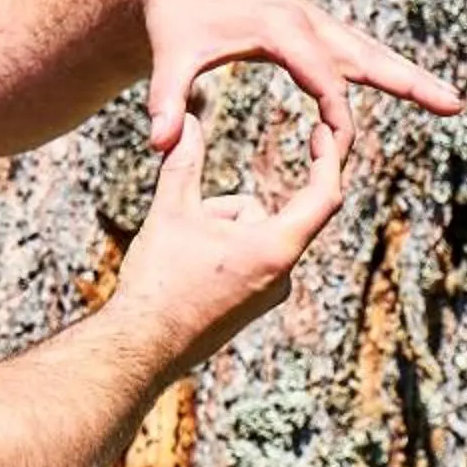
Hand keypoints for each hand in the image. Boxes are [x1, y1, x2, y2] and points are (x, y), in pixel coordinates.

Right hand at [106, 111, 348, 375]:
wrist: (141, 346)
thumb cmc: (160, 281)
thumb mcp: (171, 211)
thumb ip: (184, 160)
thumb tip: (188, 120)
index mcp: (276, 249)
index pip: (322, 196)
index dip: (325, 158)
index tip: (319, 133)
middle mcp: (281, 276)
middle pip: (262, 214)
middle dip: (223, 209)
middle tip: (187, 223)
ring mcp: (267, 295)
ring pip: (249, 236)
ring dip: (217, 230)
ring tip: (180, 256)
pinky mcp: (249, 307)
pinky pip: (244, 260)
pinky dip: (218, 252)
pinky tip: (185, 272)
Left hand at [122, 0, 463, 155]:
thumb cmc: (174, 20)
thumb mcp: (167, 59)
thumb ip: (165, 101)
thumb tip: (159, 144)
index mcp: (278, 28)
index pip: (322, 78)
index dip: (335, 114)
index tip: (341, 147)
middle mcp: (304, 20)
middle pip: (366, 55)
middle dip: (409, 81)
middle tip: (455, 105)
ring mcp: (311, 22)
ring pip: (369, 51)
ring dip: (408, 75)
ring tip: (452, 101)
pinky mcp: (308, 28)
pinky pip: (354, 51)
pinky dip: (384, 68)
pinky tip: (408, 86)